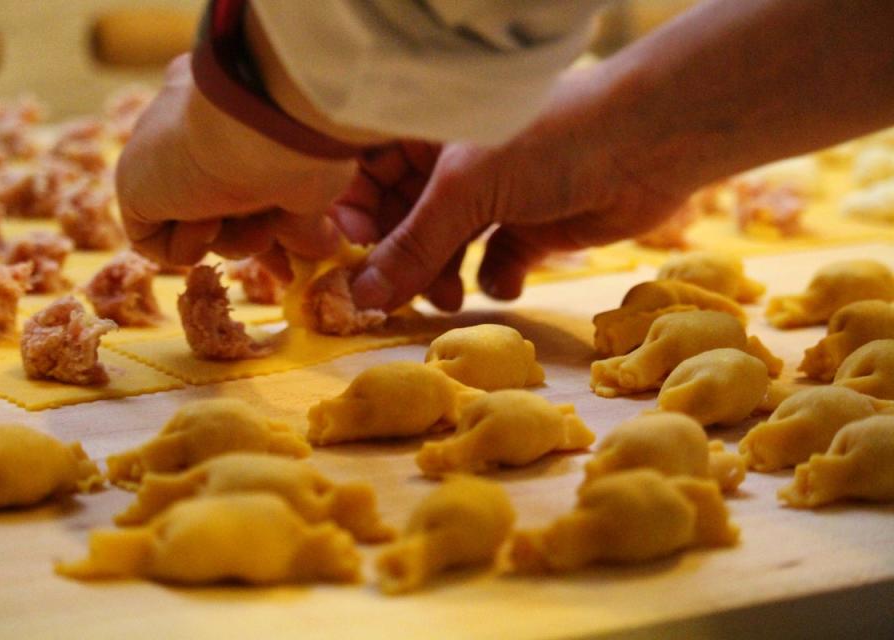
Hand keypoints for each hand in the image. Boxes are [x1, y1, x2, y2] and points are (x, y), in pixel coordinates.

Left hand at [116, 54, 355, 267]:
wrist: (265, 125)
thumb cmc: (303, 143)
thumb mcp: (314, 181)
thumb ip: (308, 215)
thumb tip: (326, 247)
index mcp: (229, 105)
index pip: (241, 172)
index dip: (270, 217)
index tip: (294, 244)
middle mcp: (189, 122)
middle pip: (219, 203)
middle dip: (252, 239)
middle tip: (282, 266)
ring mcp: (158, 154)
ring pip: (194, 223)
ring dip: (231, 239)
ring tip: (253, 224)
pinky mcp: (133, 186)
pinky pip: (154, 241)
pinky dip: (185, 245)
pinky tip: (206, 219)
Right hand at [337, 70, 688, 311]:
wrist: (646, 143)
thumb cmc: (545, 140)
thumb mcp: (463, 191)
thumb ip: (411, 247)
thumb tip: (361, 297)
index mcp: (430, 136)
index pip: (370, 176)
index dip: (358, 215)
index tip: (352, 251)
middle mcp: (458, 168)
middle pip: (407, 222)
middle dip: (404, 261)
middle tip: (398, 298)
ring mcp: (495, 199)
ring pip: (448, 250)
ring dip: (444, 280)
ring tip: (450, 301)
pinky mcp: (531, 230)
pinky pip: (496, 264)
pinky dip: (498, 279)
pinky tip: (510, 282)